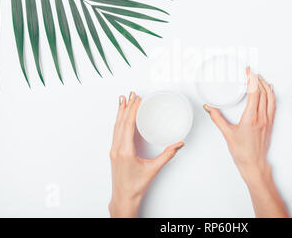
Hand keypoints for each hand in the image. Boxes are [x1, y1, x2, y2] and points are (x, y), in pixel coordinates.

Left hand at [109, 92, 183, 217]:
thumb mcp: (153, 169)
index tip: (137, 99)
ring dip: (120, 112)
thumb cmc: (136, 186)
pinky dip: (118, 121)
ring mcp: (113, 150)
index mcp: (125, 151)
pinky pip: (115, 132)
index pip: (127, 125)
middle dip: (126, 106)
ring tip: (123, 100)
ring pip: (116, 126)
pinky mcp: (114, 152)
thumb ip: (167, 155)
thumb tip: (178, 144)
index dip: (132, 110)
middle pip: (120, 122)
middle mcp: (117, 148)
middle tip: (131, 94)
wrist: (124, 198)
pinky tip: (120, 116)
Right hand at [204, 68, 274, 177]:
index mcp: (251, 118)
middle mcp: (262, 117)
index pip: (254, 93)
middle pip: (263, 93)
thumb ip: (217, 118)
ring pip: (271, 98)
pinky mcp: (270, 124)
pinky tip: (269, 92)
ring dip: (266, 86)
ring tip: (261, 78)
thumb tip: (209, 107)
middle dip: (258, 80)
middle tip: (252, 72)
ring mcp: (268, 120)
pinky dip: (271, 95)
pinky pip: (273, 105)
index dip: (252, 79)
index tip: (248, 71)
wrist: (254, 164)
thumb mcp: (227, 134)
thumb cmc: (242, 152)